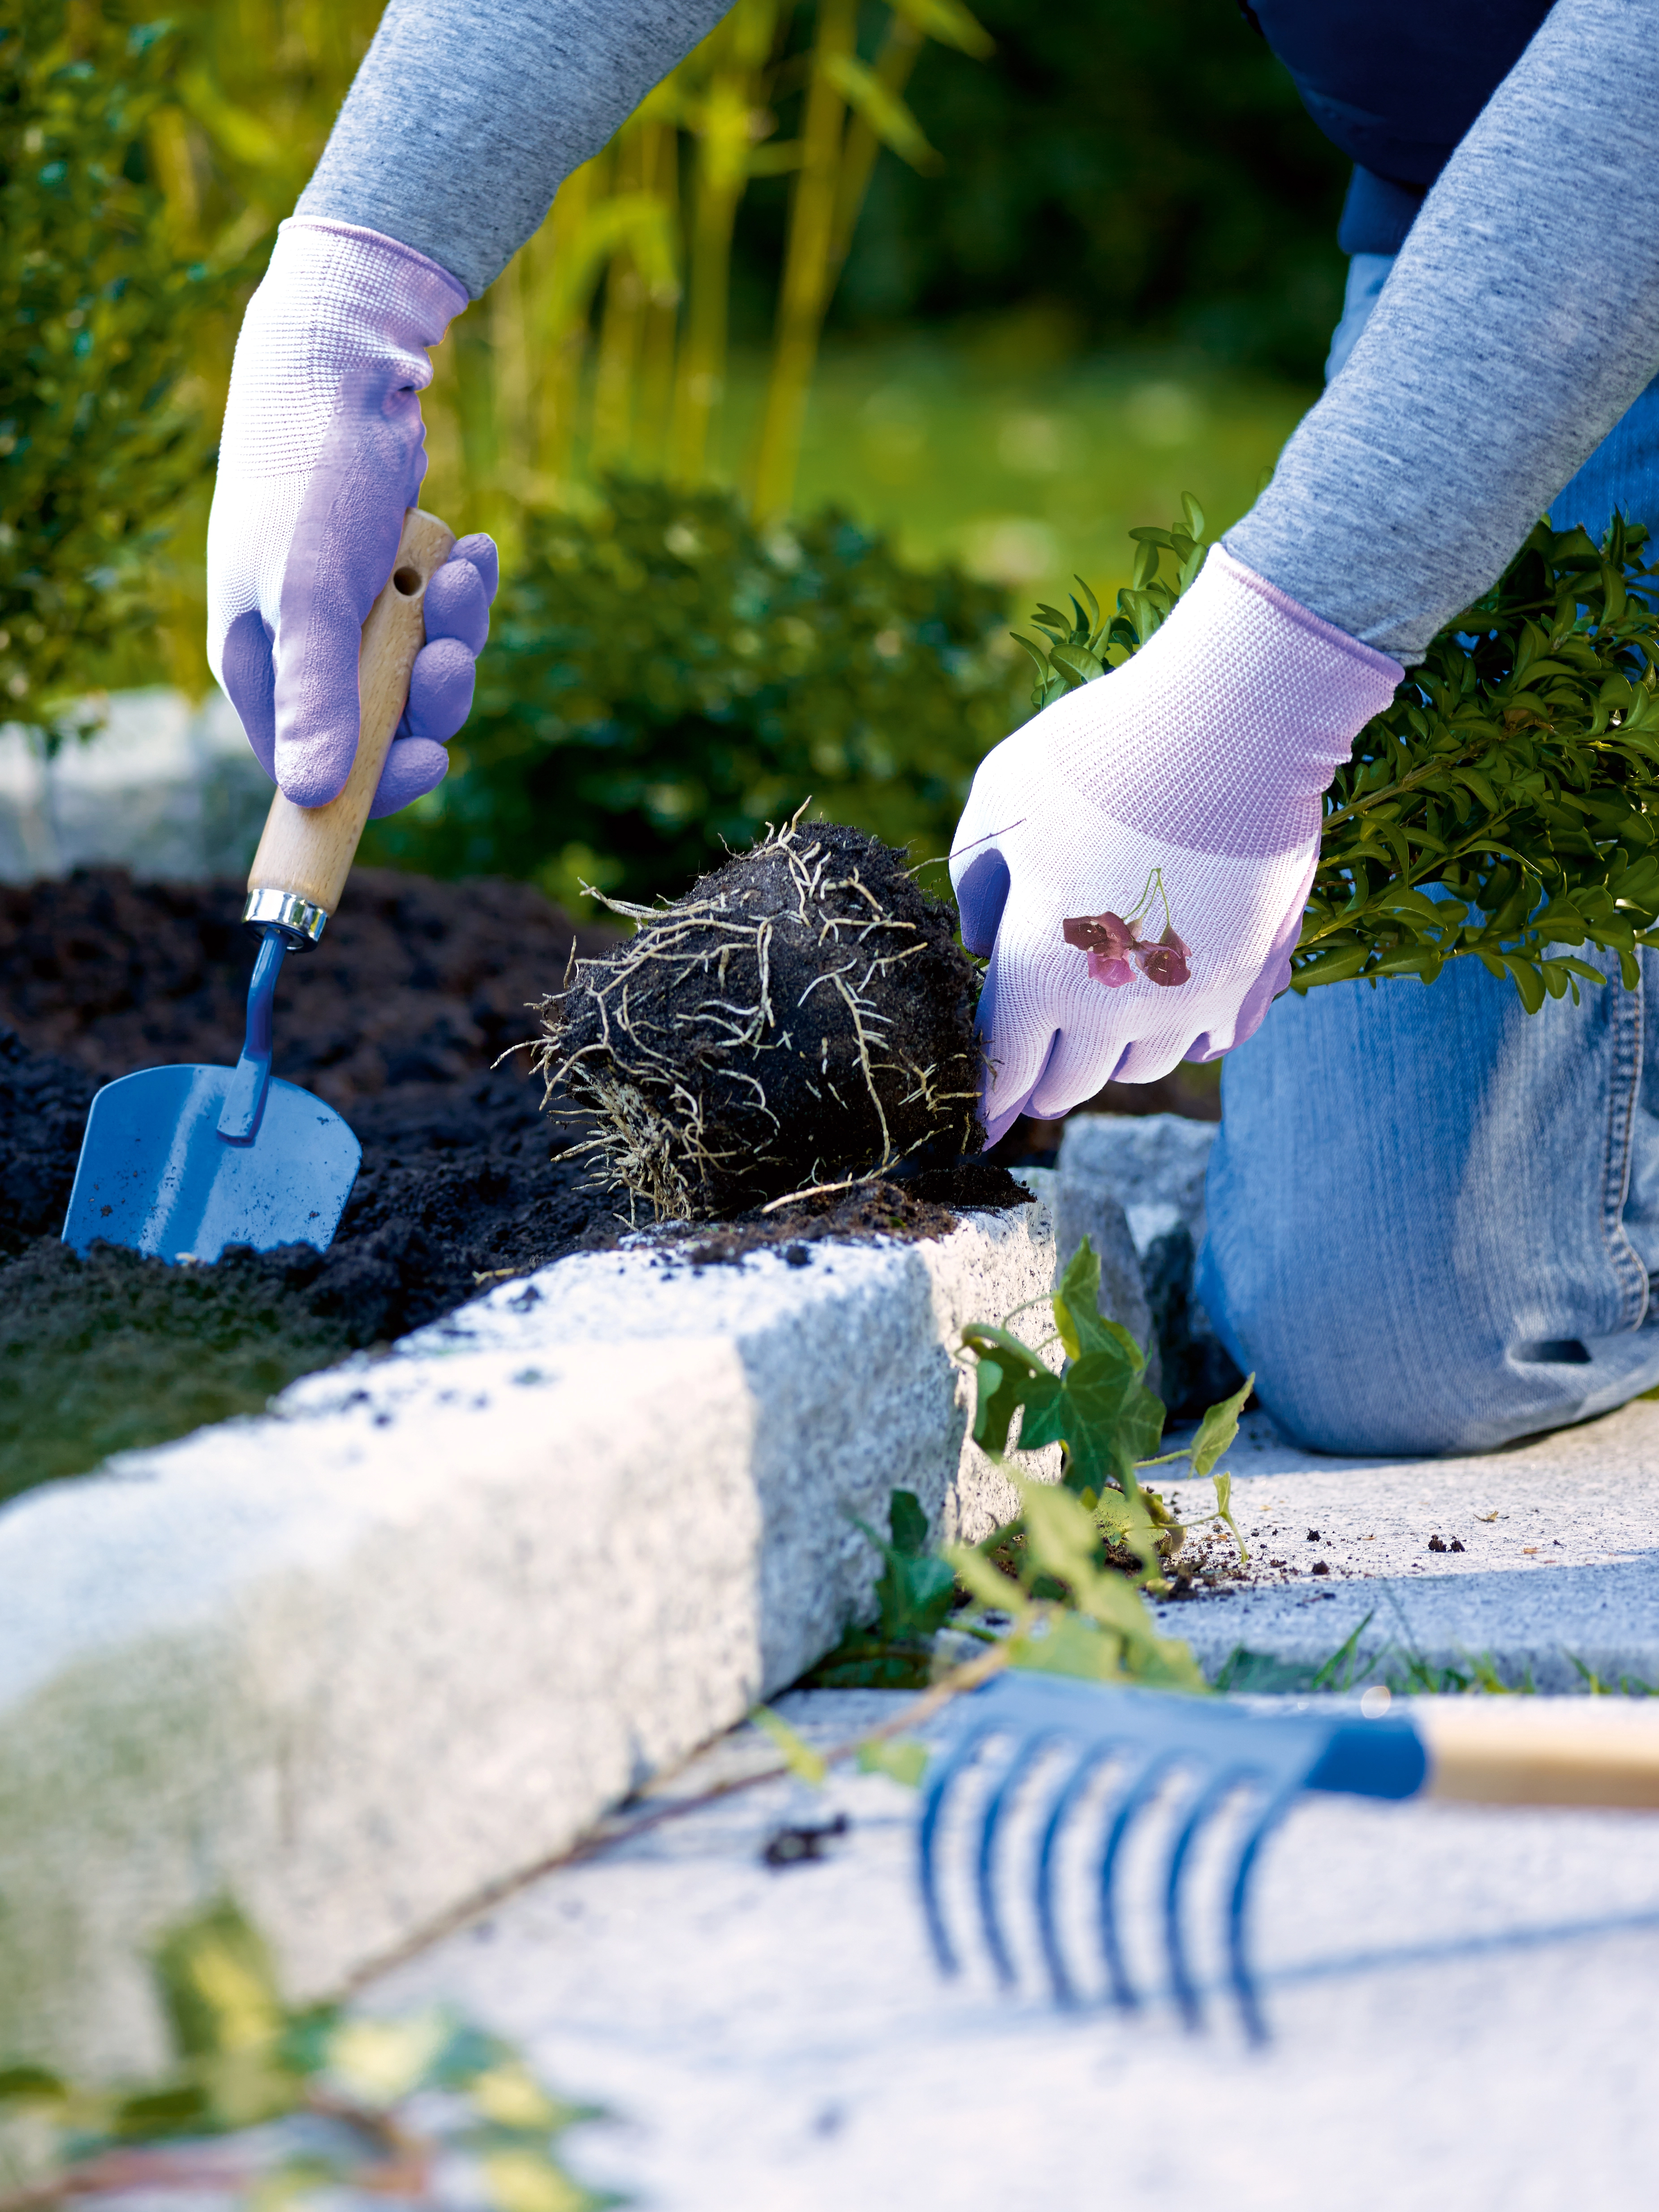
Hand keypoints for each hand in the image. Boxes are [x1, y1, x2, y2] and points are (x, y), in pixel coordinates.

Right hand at [207, 217, 495, 816]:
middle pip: (389, 726)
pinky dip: (464, 589)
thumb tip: (312, 794)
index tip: (434, 760)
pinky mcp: (392, 578)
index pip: (318, 769)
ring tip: (463, 573)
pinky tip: (476, 552)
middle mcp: (303, 651)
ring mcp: (351, 615)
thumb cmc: (310, 483)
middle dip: (433, 690)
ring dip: (458, 629)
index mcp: (261, 669)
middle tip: (452, 651)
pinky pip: (443, 616)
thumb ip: (316, 696)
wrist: (340, 374)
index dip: (379, 779)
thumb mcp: (310, 597)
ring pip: (426, 670)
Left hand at [951, 546, 1400, 1144]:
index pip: (1003, 1067)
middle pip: (1072, 1084)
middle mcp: (1114, 1007)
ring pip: (1142, 1068)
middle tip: (1029, 1082)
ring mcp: (1189, 998)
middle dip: (1043, 1088)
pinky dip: (1187, 1037)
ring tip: (1097, 1036)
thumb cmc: (1100, 753)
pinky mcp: (1251, 977)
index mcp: (1040, 973)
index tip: (973, 1130)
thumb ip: (976, 881)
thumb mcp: (997, 800)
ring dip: (1113, 1060)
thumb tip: (982, 941)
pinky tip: (1175, 1017)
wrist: (1234, 724)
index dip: (985, 1103)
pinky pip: (1212, 1039)